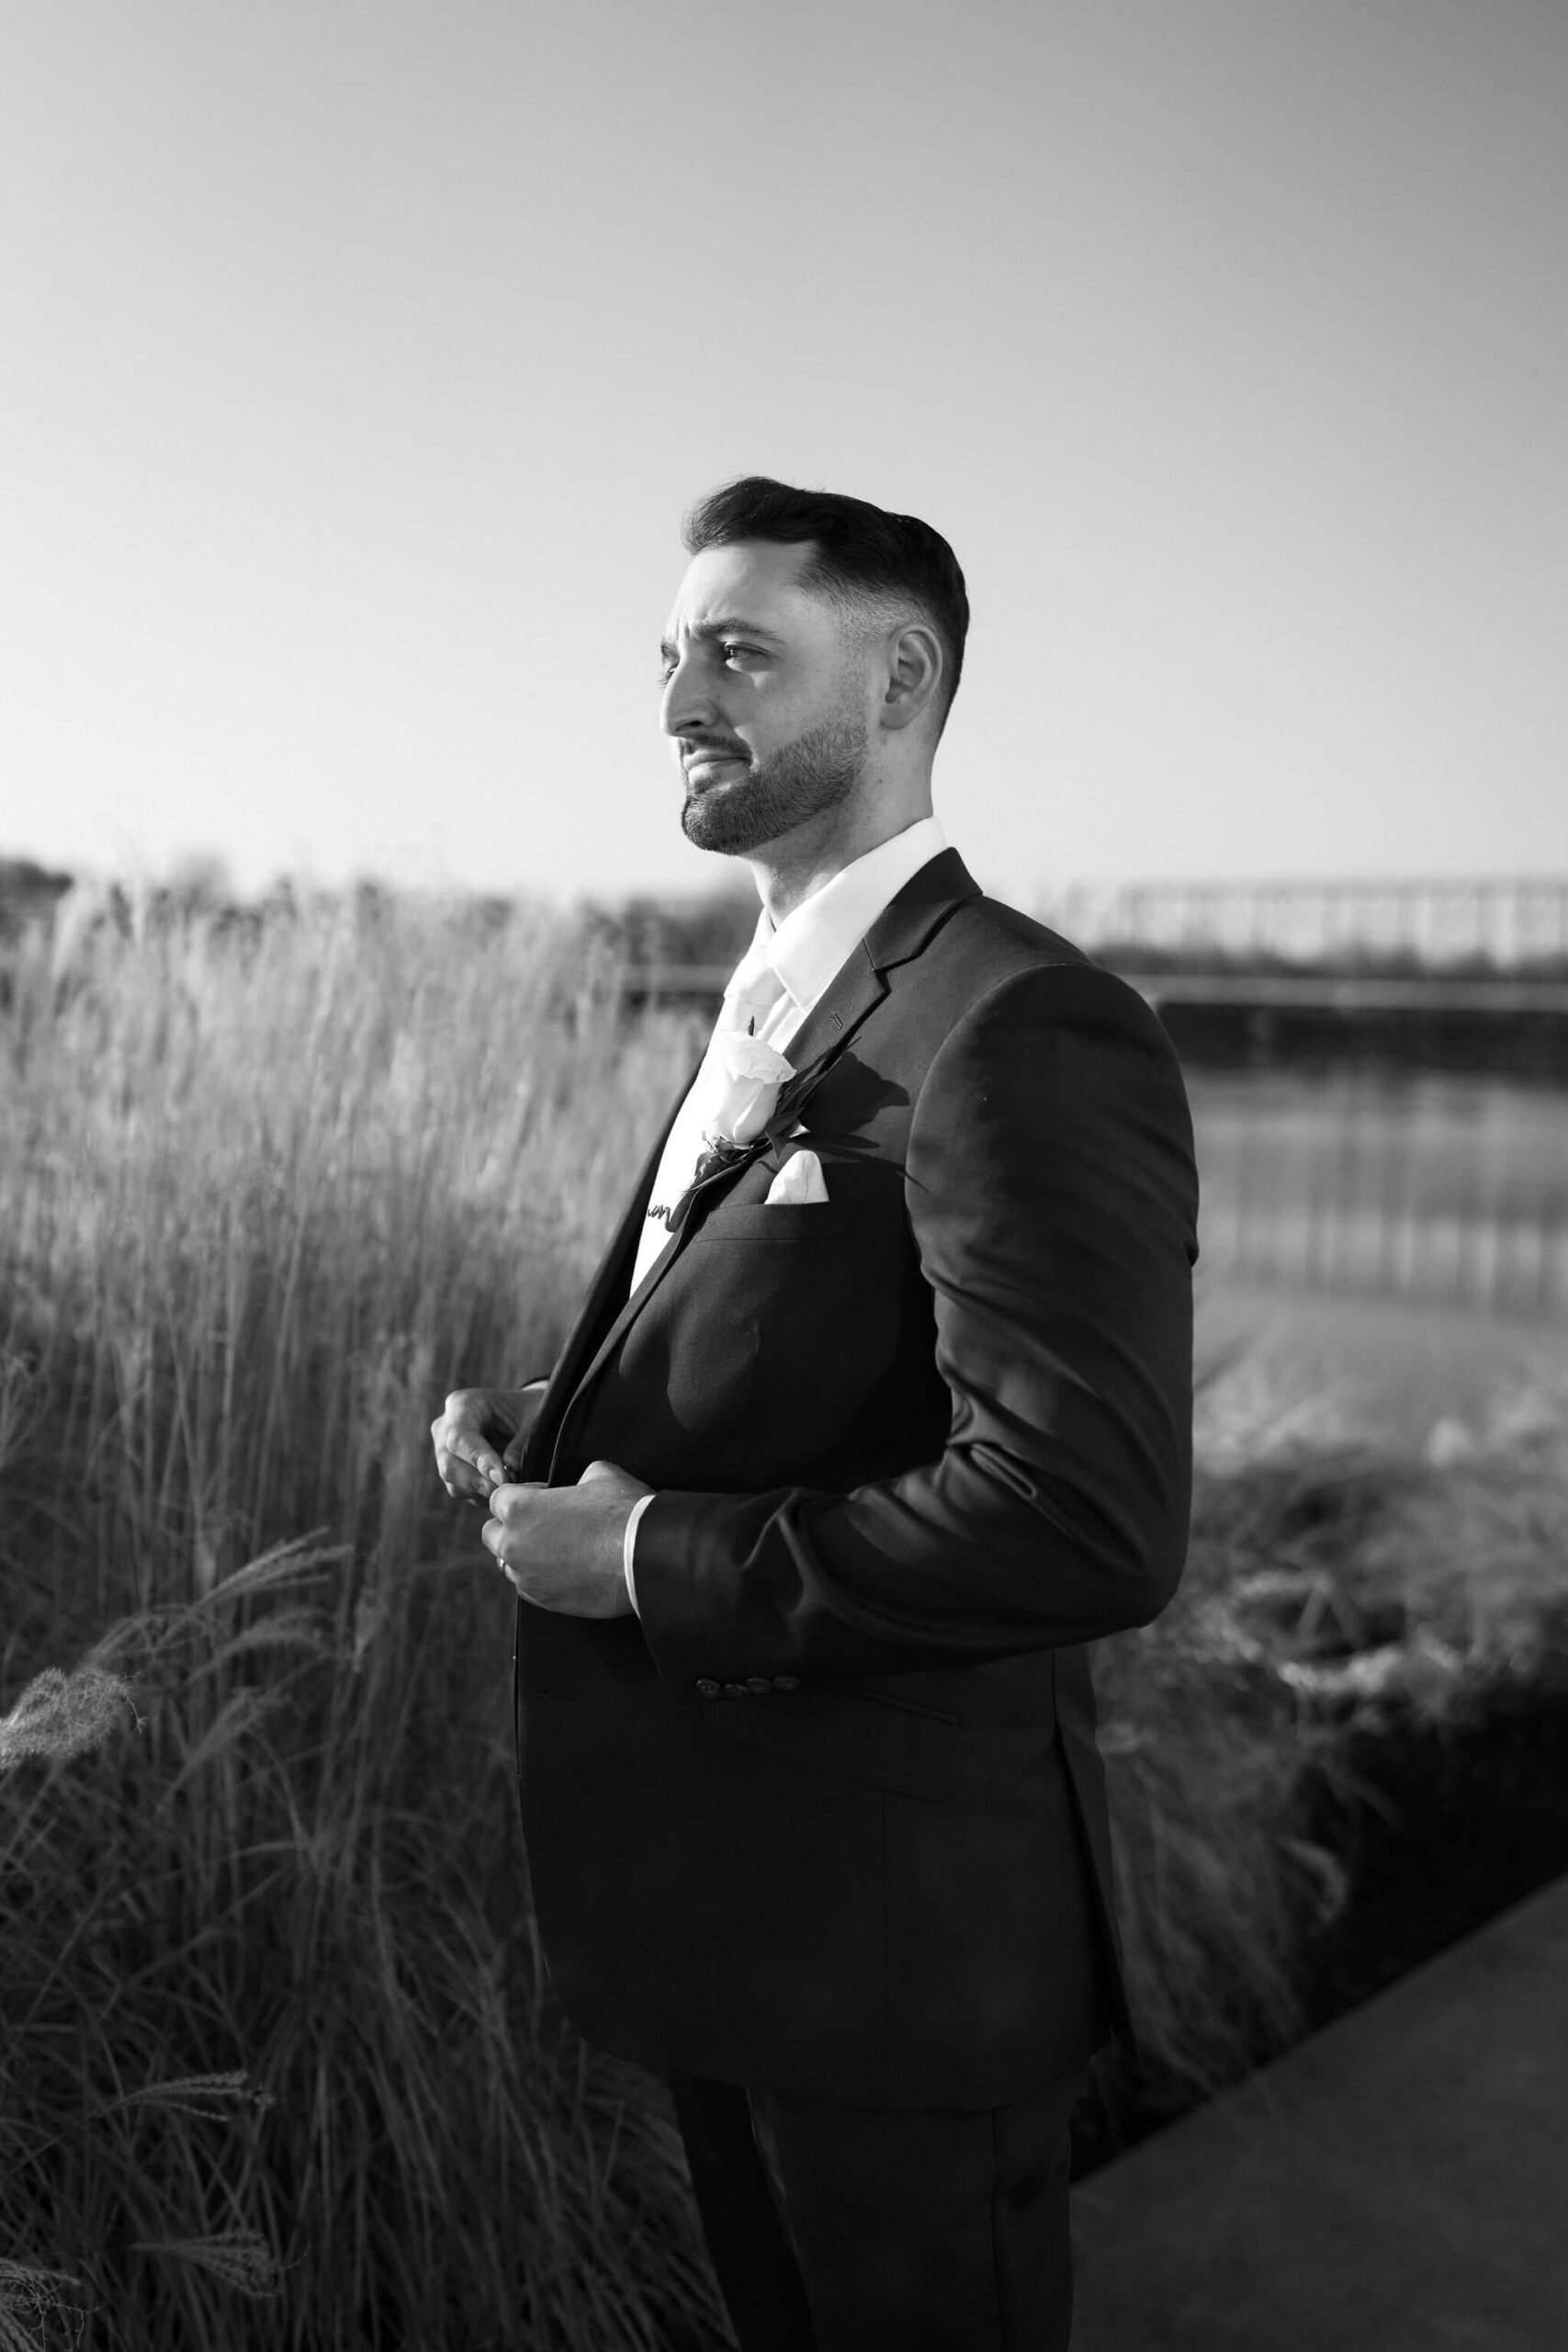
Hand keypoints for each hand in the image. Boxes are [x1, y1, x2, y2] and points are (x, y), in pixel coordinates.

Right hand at [431, 1381, 547, 1504]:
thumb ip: (523, 1441)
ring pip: (453, 1483)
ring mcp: (446, 1452)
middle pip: (449, 1464)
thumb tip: (511, 1468)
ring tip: (511, 1491)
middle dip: (479, 1482)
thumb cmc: (529, 1409)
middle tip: (508, 1490)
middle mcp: (445, 1429)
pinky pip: (462, 1492)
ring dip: (482, 1492)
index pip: (460, 1437)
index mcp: (462, 1405)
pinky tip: (504, 1491)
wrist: (524, 1414)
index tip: (503, 1477)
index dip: (479, 1460)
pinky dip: (483, 1496)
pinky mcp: (453, 1472)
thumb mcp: (534, 1416)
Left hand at [481, 1460, 650, 1617]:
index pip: (498, 1498)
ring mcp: (526, 1577)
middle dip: (510, 1526)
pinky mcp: (544, 1601)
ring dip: (523, 1555)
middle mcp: (513, 1545)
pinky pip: (528, 1587)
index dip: (522, 1493)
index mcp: (519, 1508)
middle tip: (543, 1522)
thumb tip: (578, 1485)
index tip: (544, 1495)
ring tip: (557, 1549)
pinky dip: (539, 1578)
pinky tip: (565, 1569)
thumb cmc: (623, 1511)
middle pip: (491, 1534)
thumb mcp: (600, 1474)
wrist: (646, 1557)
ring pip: (508, 1564)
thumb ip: (576, 1478)